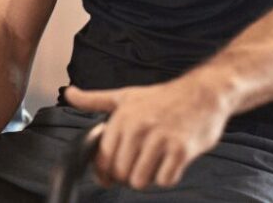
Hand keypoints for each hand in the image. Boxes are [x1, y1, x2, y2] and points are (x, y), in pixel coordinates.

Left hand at [64, 78, 229, 190]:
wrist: (204, 93)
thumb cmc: (163, 97)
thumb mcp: (125, 96)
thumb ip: (94, 99)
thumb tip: (68, 94)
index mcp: (122, 118)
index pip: (103, 158)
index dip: (104, 173)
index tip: (108, 177)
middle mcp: (139, 129)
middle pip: (121, 173)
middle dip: (127, 176)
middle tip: (137, 166)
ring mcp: (161, 140)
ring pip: (141, 181)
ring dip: (146, 178)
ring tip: (153, 163)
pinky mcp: (181, 151)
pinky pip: (165, 180)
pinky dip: (166, 177)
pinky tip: (169, 163)